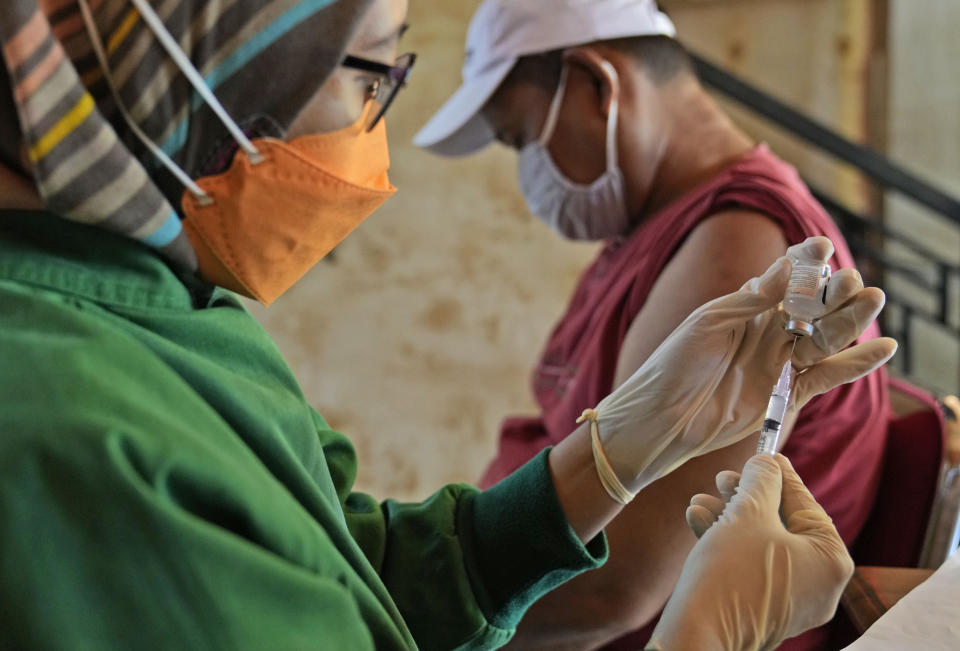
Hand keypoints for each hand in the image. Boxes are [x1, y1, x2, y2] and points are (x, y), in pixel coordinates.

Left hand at [579, 236, 895, 497]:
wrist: (662, 418)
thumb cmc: (674, 364)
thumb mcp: (708, 324)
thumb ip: (750, 301)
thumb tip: (788, 265)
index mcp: (747, 307)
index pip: (785, 279)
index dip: (805, 264)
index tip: (822, 248)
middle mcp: (769, 332)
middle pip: (813, 308)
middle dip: (835, 292)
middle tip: (854, 280)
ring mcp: (781, 362)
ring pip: (825, 338)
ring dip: (851, 321)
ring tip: (875, 300)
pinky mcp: (788, 394)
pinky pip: (828, 376)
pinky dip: (855, 365)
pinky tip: (885, 350)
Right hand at [648, 454, 853, 650]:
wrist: (698, 635)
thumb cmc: (730, 572)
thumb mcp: (748, 514)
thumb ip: (762, 480)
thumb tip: (766, 462)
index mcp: (831, 561)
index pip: (806, 503)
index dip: (779, 474)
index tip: (763, 453)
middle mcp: (819, 584)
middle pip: (782, 523)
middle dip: (746, 496)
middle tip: (723, 477)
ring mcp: (792, 600)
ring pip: (761, 543)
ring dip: (729, 516)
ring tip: (700, 500)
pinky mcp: (763, 609)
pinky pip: (750, 564)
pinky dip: (727, 541)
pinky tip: (698, 521)